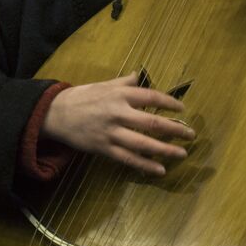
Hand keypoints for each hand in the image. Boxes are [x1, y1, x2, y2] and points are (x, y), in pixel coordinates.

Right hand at [42, 74, 193, 175]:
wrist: (55, 113)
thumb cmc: (82, 97)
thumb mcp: (103, 85)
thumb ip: (124, 82)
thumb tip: (140, 76)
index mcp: (119, 94)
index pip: (151, 97)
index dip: (169, 103)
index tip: (182, 109)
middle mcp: (117, 113)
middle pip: (152, 123)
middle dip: (175, 129)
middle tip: (190, 135)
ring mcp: (111, 132)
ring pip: (143, 144)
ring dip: (165, 150)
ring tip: (182, 154)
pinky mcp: (104, 148)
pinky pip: (128, 158)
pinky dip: (145, 165)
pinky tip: (160, 170)